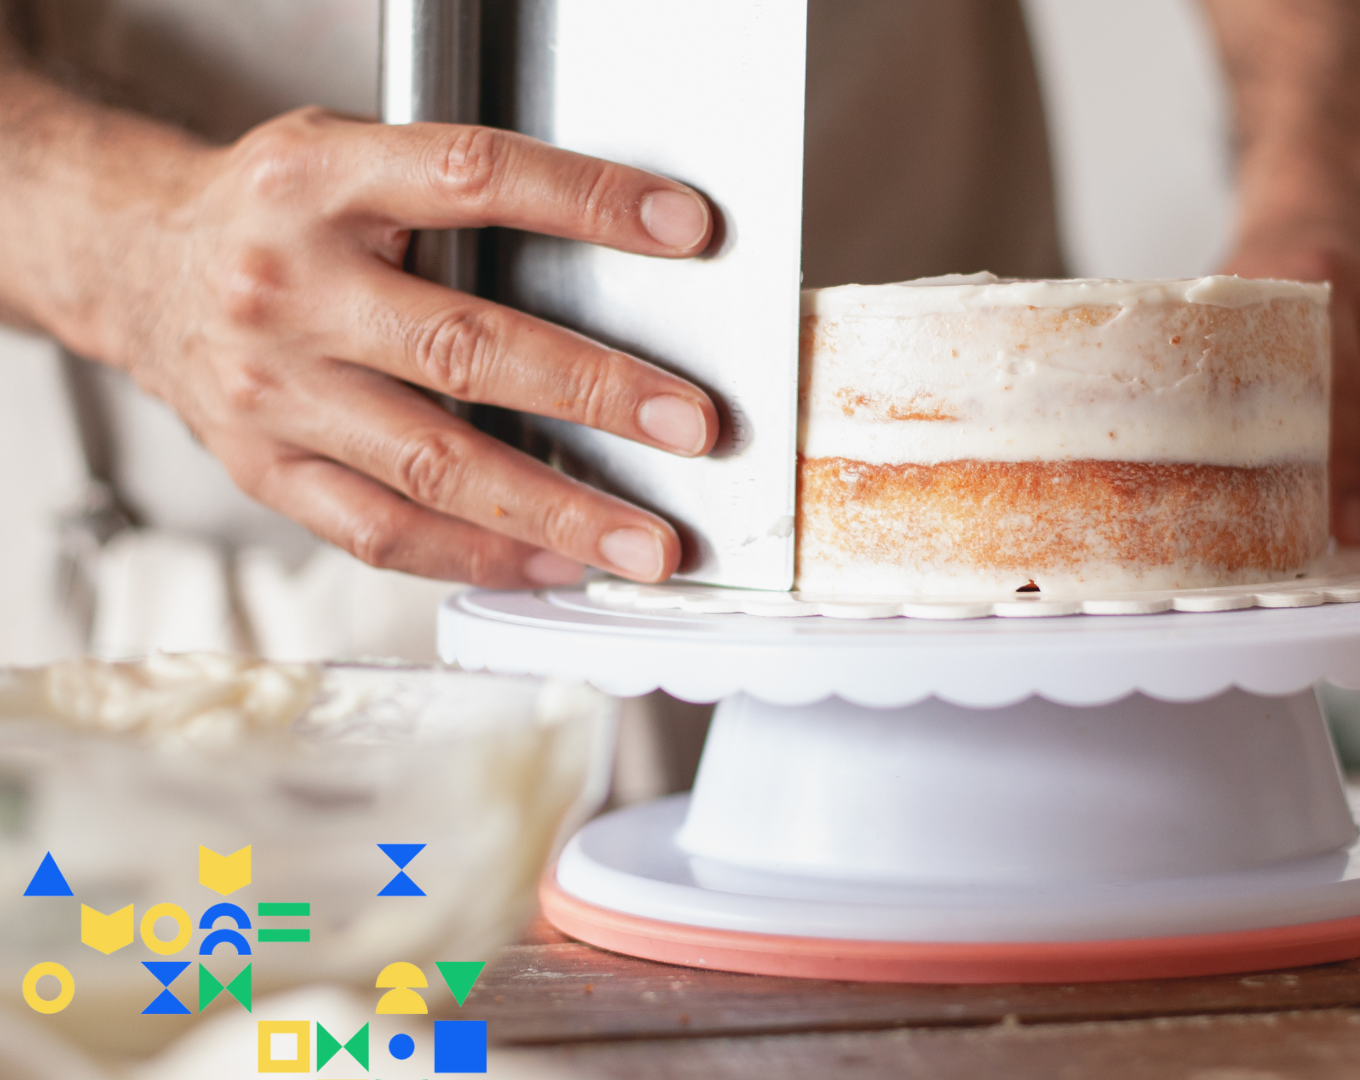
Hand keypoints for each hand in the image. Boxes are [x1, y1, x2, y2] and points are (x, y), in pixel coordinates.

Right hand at [49, 107, 718, 586]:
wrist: (133, 262)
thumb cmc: (275, 212)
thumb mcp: (350, 154)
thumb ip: (456, 190)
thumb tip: (621, 256)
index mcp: (320, 182)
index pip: (471, 177)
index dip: (583, 201)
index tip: (683, 231)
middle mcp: (289, 288)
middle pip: (461, 348)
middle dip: (593, 393)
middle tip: (689, 425)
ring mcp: (273, 391)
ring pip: (429, 466)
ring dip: (554, 510)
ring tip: (644, 543)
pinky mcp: (263, 470)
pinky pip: (380, 532)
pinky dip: (477, 555)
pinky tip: (554, 565)